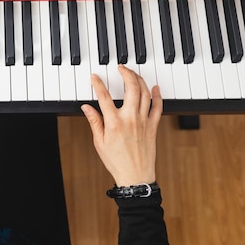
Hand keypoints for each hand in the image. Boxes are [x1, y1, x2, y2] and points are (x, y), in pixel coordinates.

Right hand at [81, 65, 162, 186]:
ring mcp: (143, 121)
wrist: (135, 176)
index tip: (94, 77)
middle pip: (131, 88)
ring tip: (133, 74)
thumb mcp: (99, 142)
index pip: (104, 96)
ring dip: (140, 80)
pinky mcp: (153, 126)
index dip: (98, 83)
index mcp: (114, 123)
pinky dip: (157, 95)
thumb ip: (94, 121)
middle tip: (120, 68)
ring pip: (145, 93)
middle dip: (126, 73)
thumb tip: (86, 107)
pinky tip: (154, 87)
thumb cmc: (117, 161)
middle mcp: (130, 119)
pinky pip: (158, 107)